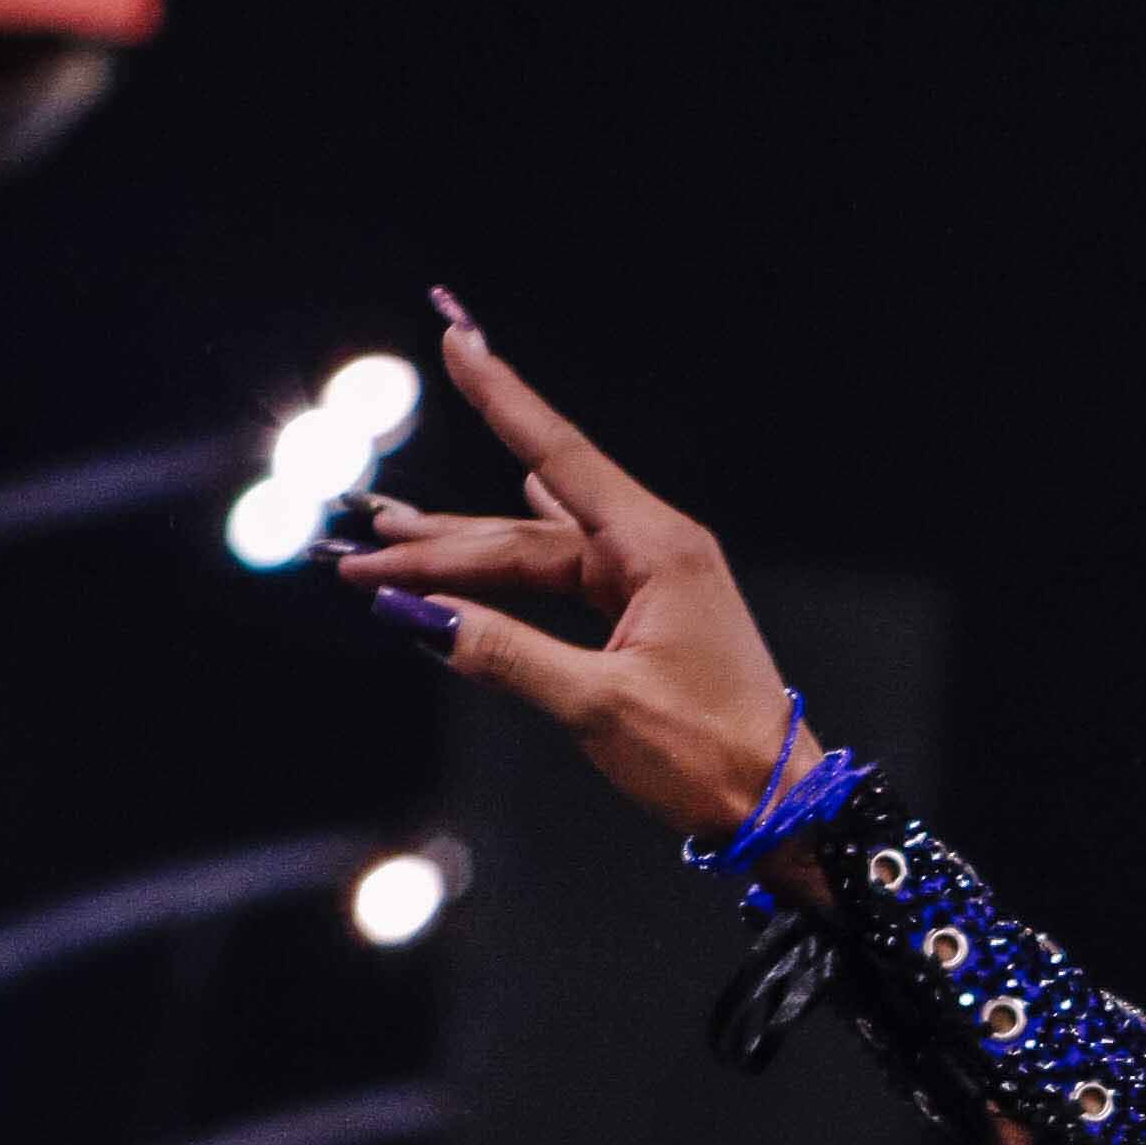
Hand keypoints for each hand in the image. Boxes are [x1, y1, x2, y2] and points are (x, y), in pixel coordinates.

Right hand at [338, 303, 813, 846]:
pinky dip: (517, 567)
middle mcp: (654, 551)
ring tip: (393, 548)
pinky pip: (567, 579)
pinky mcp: (648, 616)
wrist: (780, 808)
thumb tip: (418, 618)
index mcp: (656, 550)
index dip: (501, 397)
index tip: (456, 336)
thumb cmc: (710, 758)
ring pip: (539, 557)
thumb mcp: (599, 707)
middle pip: (526, 530)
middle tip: (365, 554)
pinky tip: (500, 523)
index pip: (558, 455)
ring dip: (467, 558)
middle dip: (443, 542)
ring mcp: (652, 583)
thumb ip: (505, 654)